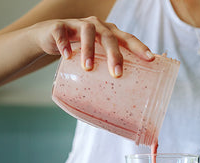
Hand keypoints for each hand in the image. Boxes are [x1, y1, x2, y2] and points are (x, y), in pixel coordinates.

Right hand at [27, 16, 153, 76]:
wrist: (49, 36)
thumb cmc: (79, 49)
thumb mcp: (95, 57)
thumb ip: (106, 70)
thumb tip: (120, 101)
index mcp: (109, 33)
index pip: (127, 38)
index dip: (139, 47)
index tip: (150, 59)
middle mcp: (97, 26)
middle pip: (109, 36)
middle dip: (114, 54)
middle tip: (117, 73)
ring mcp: (77, 24)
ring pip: (87, 32)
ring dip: (89, 49)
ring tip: (88, 67)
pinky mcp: (59, 27)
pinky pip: (62, 33)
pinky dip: (65, 44)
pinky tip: (67, 55)